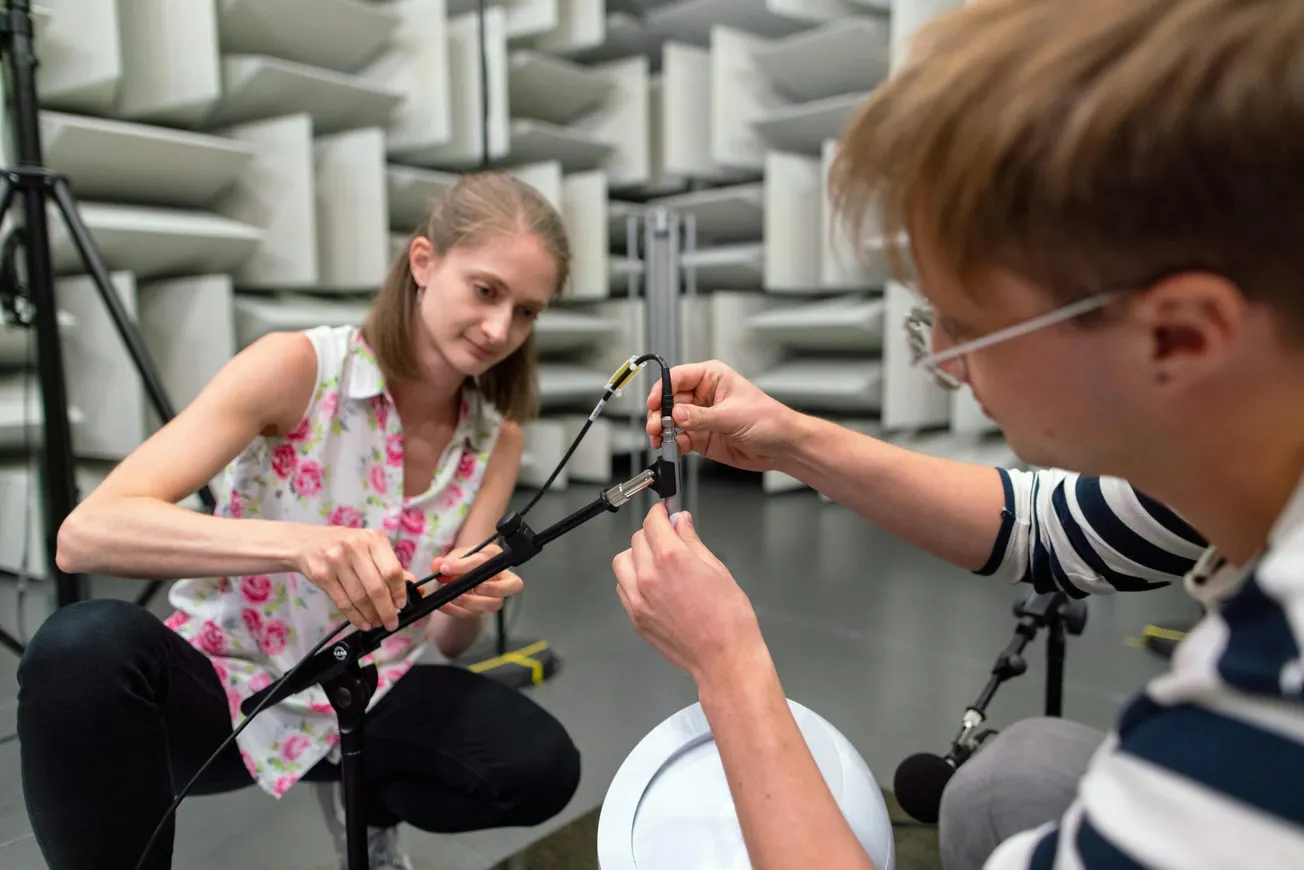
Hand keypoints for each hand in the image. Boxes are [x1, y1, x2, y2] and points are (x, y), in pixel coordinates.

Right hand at [295, 527, 410, 631]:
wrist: (306, 543)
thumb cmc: (344, 546)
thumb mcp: (369, 547)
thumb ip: (389, 565)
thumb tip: (412, 585)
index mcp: (373, 539)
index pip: (392, 570)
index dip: (399, 592)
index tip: (402, 605)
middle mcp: (355, 547)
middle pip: (376, 587)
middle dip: (386, 610)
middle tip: (391, 623)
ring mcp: (336, 560)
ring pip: (359, 597)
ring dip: (371, 615)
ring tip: (377, 623)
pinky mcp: (322, 575)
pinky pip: (342, 602)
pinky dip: (355, 617)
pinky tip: (362, 622)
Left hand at [431, 544, 523, 618]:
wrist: (460, 577)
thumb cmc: (464, 562)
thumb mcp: (455, 556)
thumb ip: (446, 560)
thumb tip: (439, 565)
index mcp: (495, 557)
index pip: (486, 560)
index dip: (464, 565)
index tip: (446, 568)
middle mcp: (501, 578)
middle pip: (514, 586)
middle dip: (495, 588)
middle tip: (476, 587)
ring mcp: (494, 596)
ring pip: (495, 604)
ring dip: (473, 602)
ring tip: (454, 596)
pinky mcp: (481, 609)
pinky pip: (472, 614)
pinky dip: (455, 611)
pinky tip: (443, 604)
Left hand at [612, 505, 764, 683]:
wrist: (723, 658)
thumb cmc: (728, 620)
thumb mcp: (717, 569)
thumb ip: (692, 541)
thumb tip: (682, 522)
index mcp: (672, 559)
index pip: (653, 522)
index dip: (660, 513)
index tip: (664, 513)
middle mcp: (649, 576)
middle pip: (638, 538)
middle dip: (653, 533)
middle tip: (669, 538)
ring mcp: (639, 599)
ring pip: (623, 561)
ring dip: (637, 555)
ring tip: (657, 561)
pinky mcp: (636, 617)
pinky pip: (622, 587)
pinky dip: (632, 579)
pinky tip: (652, 584)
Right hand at [646, 360, 798, 472]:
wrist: (782, 446)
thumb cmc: (769, 420)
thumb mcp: (733, 416)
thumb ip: (702, 417)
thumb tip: (676, 415)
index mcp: (712, 378)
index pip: (678, 377)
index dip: (662, 389)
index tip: (654, 403)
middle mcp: (703, 395)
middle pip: (670, 400)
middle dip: (659, 413)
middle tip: (655, 426)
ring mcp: (701, 417)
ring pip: (671, 421)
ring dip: (662, 430)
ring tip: (659, 439)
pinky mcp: (702, 437)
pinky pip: (680, 439)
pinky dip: (672, 444)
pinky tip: (671, 448)